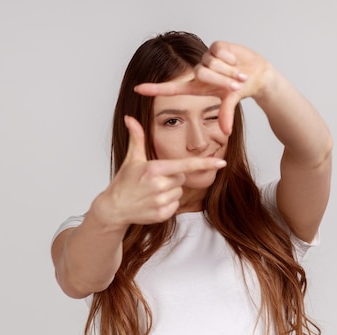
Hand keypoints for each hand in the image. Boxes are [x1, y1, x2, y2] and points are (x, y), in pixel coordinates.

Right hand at [93, 116, 226, 226]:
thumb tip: (129, 117)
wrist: (114, 208)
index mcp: (154, 169)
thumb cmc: (124, 181)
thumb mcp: (131, 159)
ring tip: (152, 192)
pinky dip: (168, 204)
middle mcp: (159, 186)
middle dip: (173, 177)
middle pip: (182, 177)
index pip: (185, 165)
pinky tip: (153, 202)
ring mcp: (161, 201)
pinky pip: (176, 205)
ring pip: (180, 192)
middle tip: (155, 180)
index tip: (222, 163)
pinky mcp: (162, 215)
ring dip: (170, 191)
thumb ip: (136, 137)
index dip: (205, 163)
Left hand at [134, 41, 273, 134]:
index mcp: (197, 87)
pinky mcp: (216, 46)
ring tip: (239, 74)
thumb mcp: (232, 102)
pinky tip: (236, 60)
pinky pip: (219, 52)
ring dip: (229, 70)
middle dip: (222, 80)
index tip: (137, 89)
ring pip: (212, 63)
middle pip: (202, 73)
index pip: (171, 88)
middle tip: (237, 84)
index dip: (155, 89)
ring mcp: (207, 58)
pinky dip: (231, 58)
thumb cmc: (241, 90)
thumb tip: (226, 133)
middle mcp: (199, 72)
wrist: (258, 75)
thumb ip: (226, 115)